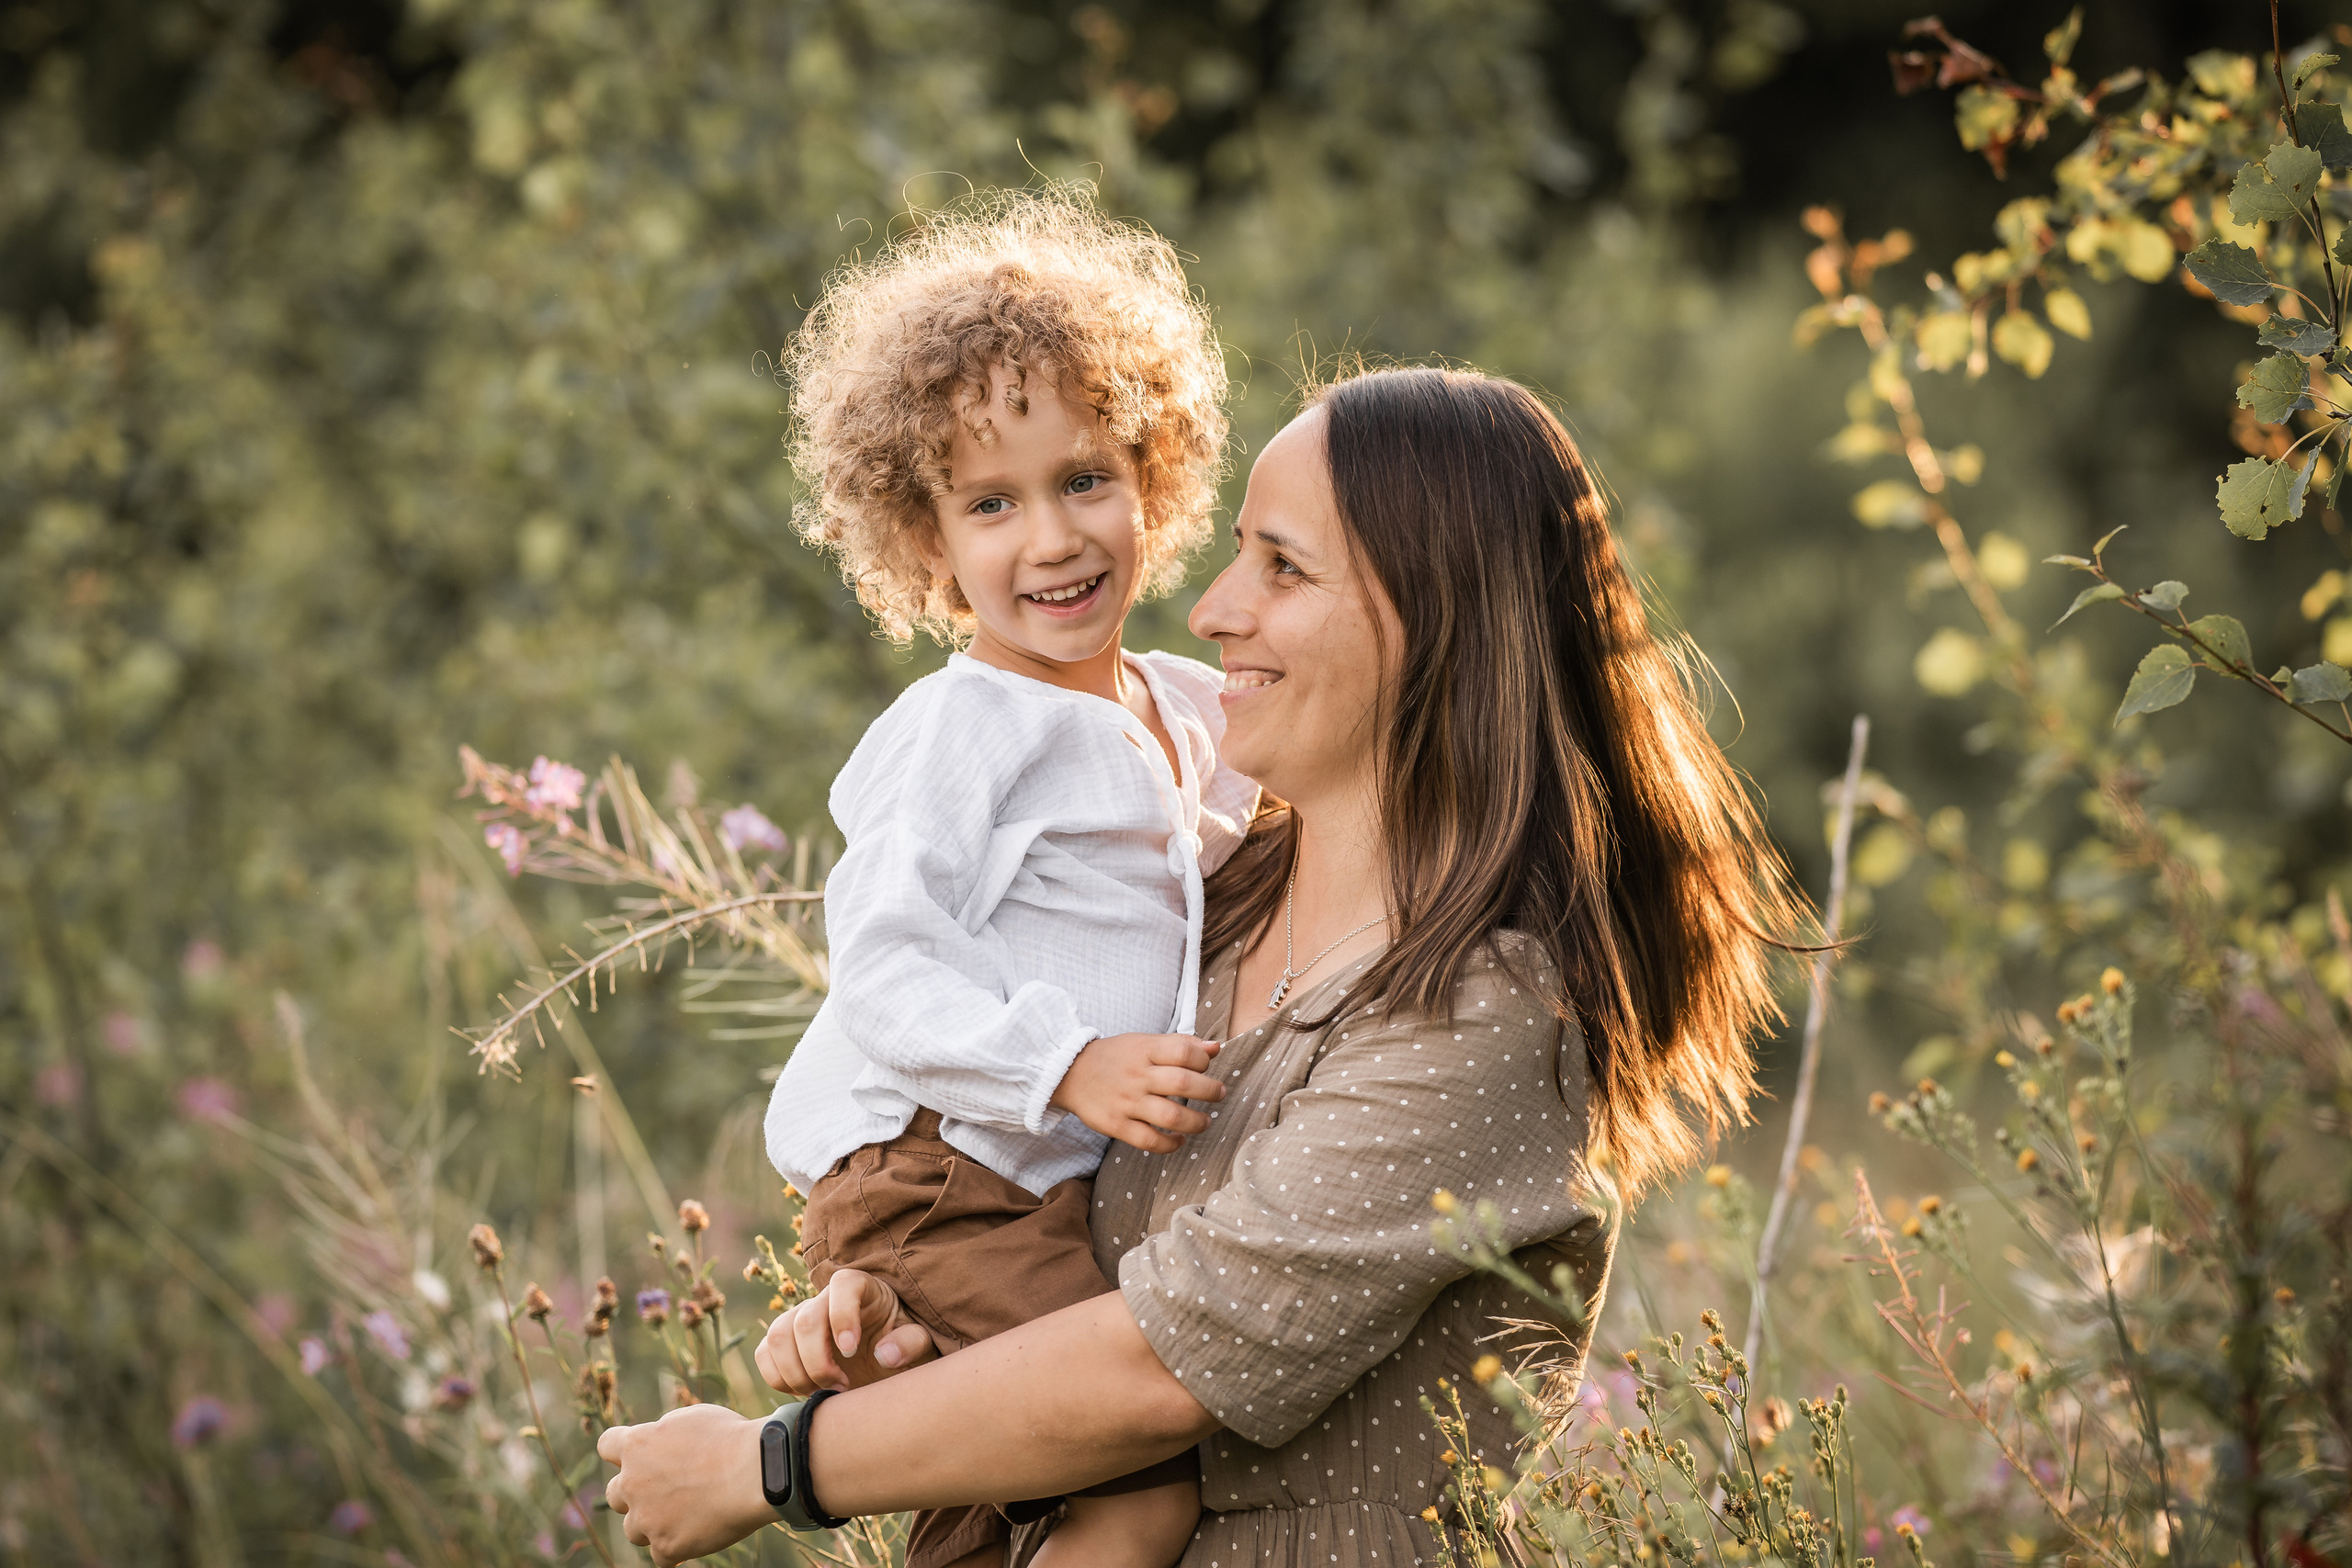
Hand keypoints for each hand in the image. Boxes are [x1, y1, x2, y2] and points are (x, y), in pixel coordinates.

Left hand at [597, 1402, 770, 1565]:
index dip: (623, 1452)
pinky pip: (662, 1555)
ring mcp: (647, 1518)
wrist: (755, 1473)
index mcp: (637, 1445)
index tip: (643, 1456)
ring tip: (686, 1515)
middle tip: (667, 1490)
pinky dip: (677, 1547)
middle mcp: (633, 1483)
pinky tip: (697, 1534)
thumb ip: (664, 1431)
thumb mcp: (692, 1418)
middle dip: (635, 1493)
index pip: (607, 1445)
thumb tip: (657, 1442)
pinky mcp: (666, 1546)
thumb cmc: (731, 1438)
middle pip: (614, 1494)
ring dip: (652, 1524)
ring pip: (634, 1529)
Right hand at [756, 1268, 940, 1395]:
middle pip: (804, 1319)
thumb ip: (910, 1344)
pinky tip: (806, 1392)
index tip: (852, 1352)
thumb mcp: (921, 1345)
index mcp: (861, 1287)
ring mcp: (800, 1318)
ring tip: (824, 1393)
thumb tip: (884, 1354)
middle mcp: (825, 1299)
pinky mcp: (785, 1342)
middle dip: (817, 1361)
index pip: (843, 1285)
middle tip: (841, 1387)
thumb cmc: (904, 1348)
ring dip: (796, 1373)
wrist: (885, 1366)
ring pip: (777, 1336)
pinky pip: (764, 1354)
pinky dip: (779, 1378)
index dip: (843, 1316)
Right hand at [1049, 1032, 1223, 1152]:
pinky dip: (1171, 1144)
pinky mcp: (1116, 1126)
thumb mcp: (1144, 1042)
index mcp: (1144, 1050)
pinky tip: (1180, 1140)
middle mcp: (1137, 1076)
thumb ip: (1180, 1044)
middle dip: (1210, 1091)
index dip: (1204, 1060)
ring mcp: (1126, 1103)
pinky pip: (1150, 1141)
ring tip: (1204, 1121)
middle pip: (1183, 1084)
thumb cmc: (1115, 1057)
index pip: (1184, 1052)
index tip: (1206, 1067)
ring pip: (1171, 1117)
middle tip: (1218, 1093)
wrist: (1069, 1073)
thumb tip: (1216, 1048)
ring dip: (1197, 1122)